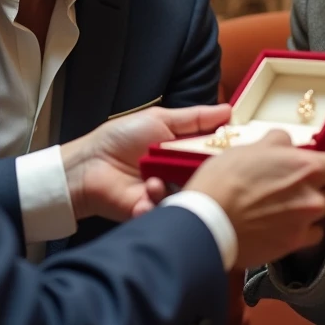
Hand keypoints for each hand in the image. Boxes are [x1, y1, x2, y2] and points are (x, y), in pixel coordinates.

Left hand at [61, 104, 231, 222]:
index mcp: (183, 152)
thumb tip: (227, 110)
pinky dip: (158, 201)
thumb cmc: (119, 139)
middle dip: (204, 172)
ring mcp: (168, 195)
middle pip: (206, 177)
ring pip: (189, 196)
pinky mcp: (154, 214)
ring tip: (155, 179)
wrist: (88, 166)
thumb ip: (194, 118)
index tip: (236, 147)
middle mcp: (179, 175)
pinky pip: (168, 211)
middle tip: (199, 167)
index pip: (213, 153)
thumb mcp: (158, 119)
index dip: (224, 151)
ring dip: (176, 186)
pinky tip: (146, 190)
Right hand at [186, 130, 324, 268]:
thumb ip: (277, 142)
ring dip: (312, 207)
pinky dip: (302, 229)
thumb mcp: (249, 148)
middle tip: (299, 183)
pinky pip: (312, 234)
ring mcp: (305, 222)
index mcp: (306, 167)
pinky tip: (283, 223)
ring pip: (324, 212)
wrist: (207, 223)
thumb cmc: (223, 181)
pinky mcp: (294, 244)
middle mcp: (313, 196)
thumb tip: (287, 142)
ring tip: (285, 203)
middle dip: (324, 186)